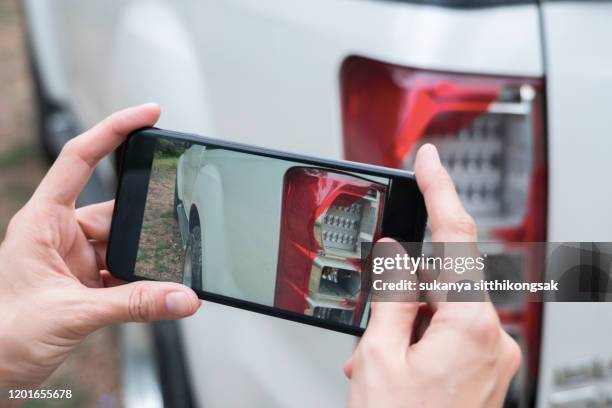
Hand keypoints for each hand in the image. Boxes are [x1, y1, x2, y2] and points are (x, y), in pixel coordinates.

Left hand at [0, 104, 200, 390]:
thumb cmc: (2, 335)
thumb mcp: (72, 314)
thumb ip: (134, 304)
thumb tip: (182, 297)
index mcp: (41, 221)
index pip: (80, 159)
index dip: (114, 129)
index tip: (149, 114)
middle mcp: (59, 234)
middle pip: (116, 212)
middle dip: (145, 226)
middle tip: (173, 235)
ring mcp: (74, 259)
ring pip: (125, 246)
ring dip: (145, 263)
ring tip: (166, 276)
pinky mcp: (85, 282)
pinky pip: (125, 273)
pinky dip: (143, 284)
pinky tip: (157, 293)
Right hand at [344, 144, 520, 406]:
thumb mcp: (380, 357)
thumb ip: (392, 295)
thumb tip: (394, 254)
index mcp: (470, 326)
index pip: (456, 236)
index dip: (439, 190)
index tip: (429, 160)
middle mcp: (492, 337)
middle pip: (442, 280)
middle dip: (403, 290)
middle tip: (374, 328)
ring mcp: (492, 356)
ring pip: (441, 309)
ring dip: (405, 322)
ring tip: (377, 359)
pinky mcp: (485, 369)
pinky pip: (449, 333)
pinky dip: (418, 338)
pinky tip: (394, 364)